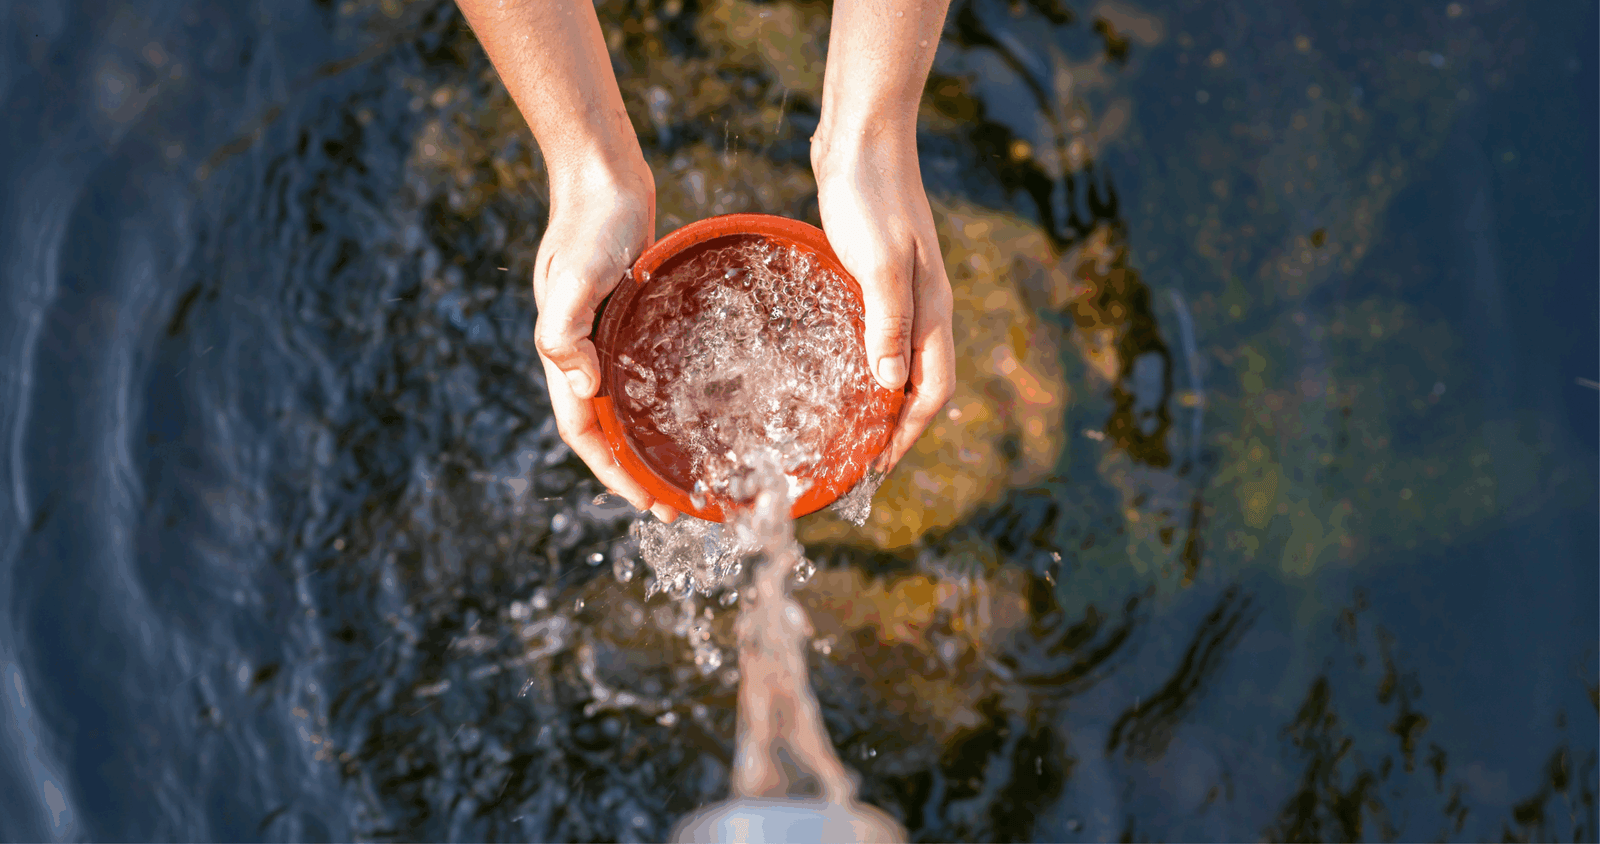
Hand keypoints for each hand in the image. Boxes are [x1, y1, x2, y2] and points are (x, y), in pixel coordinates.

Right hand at [533, 156, 678, 521]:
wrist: (603, 176)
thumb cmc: (591, 224)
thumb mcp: (575, 276)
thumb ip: (565, 330)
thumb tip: (582, 388)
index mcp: (566, 353)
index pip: (585, 432)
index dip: (613, 472)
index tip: (648, 503)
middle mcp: (584, 352)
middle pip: (606, 429)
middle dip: (635, 472)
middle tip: (677, 505)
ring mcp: (606, 336)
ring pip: (625, 405)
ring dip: (648, 442)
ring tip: (685, 471)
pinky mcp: (630, 318)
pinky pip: (643, 373)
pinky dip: (661, 400)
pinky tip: (693, 409)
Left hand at [813, 124, 955, 473]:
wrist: (862, 137)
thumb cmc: (869, 196)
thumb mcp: (877, 262)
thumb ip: (886, 322)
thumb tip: (889, 387)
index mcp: (931, 310)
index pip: (932, 391)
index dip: (907, 434)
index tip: (877, 468)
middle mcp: (924, 307)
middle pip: (919, 384)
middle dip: (896, 428)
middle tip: (857, 461)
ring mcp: (902, 291)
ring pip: (899, 361)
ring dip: (879, 399)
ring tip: (846, 430)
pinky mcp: (876, 275)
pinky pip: (877, 334)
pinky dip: (863, 363)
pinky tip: (833, 369)